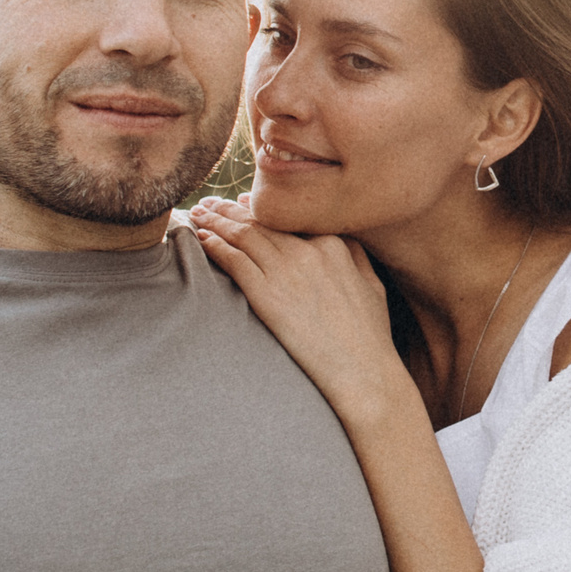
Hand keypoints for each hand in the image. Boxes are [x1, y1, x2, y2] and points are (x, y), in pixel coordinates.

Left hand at [188, 205, 415, 424]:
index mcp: (333, 244)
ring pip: (243, 235)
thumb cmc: (370, 334)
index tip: (242, 202)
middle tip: (209, 204)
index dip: (261, 207)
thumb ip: (355, 255)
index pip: (288, 217)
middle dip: (230, 209)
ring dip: (216, 221)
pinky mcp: (267, 296)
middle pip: (260, 221)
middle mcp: (308, 250)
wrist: (363, 369)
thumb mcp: (372, 283)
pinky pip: (234, 261)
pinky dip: (215, 246)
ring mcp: (286, 272)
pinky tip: (202, 239)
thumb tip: (342, 241)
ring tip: (198, 214)